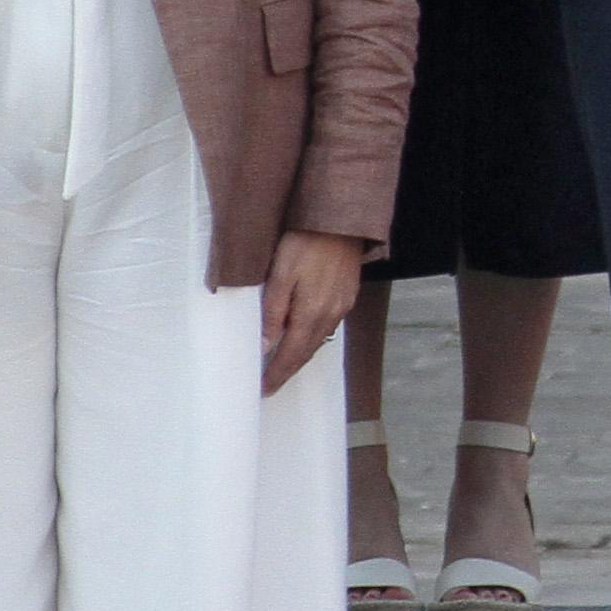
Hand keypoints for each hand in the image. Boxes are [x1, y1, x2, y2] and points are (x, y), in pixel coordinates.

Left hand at [260, 232, 364, 390]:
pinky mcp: (348, 295)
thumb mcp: (280, 276)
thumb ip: (272, 313)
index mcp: (311, 314)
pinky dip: (312, 338)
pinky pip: (328, 326)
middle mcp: (331, 316)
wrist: (341, 220)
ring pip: (318, 340)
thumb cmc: (305, 243)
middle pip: (306, 353)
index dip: (276, 375)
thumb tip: (265, 347)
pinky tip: (303, 335)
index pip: (291, 355)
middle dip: (287, 370)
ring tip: (282, 364)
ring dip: (300, 355)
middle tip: (270, 384)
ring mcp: (342, 306)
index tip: (263, 390)